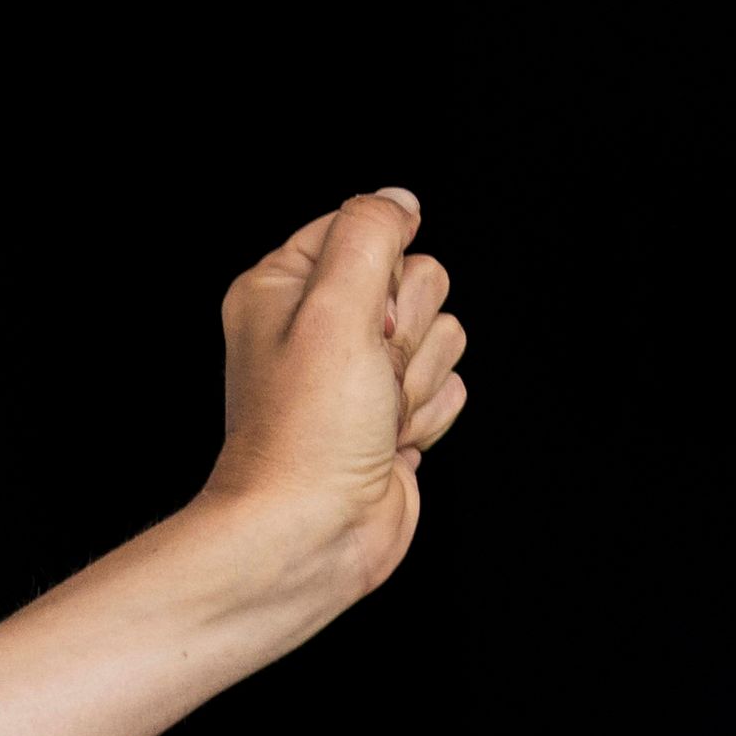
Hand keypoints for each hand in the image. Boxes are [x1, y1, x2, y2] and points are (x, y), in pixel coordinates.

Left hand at [191, 188, 468, 620]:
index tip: (360, 316)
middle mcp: (321, 325)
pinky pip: (450, 385)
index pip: (365, 228)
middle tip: (366, 374)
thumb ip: (369, 234)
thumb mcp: (334, 308)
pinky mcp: (394, 414)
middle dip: (406, 332)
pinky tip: (387, 442)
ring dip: (417, 380)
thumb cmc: (305, 432)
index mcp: (285, 288)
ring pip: (443, 333)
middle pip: (419, 278)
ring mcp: (361, 373)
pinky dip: (427, 415)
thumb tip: (399, 199)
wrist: (308, 535)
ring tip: (372, 416)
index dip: (381, 270)